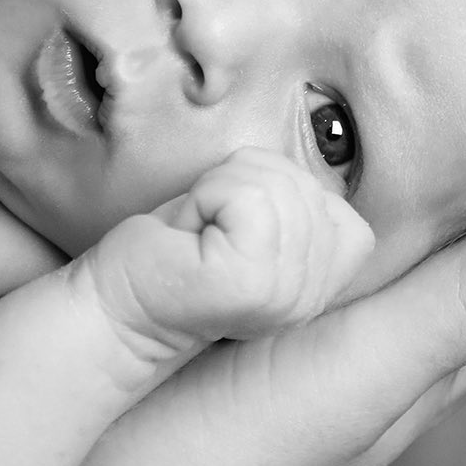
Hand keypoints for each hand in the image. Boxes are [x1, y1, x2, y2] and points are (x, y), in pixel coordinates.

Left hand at [78, 148, 374, 347]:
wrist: (119, 300)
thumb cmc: (183, 249)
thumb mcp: (264, 224)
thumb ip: (306, 207)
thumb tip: (332, 166)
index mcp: (324, 287)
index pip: (345, 211)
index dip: (284, 192)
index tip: (241, 227)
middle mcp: (313, 297)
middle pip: (304, 186)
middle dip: (246, 185)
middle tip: (213, 225)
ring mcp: (285, 294)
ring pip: (274, 185)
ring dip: (223, 189)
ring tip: (202, 226)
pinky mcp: (249, 282)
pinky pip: (246, 194)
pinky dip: (208, 195)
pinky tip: (192, 229)